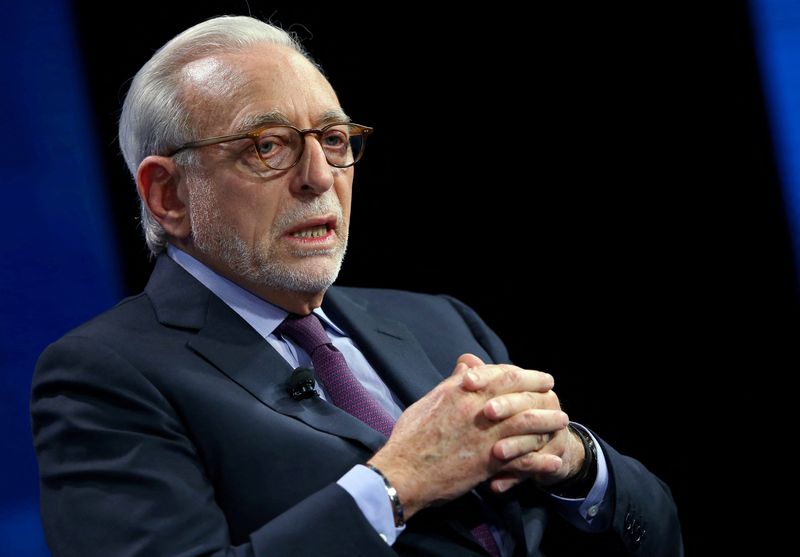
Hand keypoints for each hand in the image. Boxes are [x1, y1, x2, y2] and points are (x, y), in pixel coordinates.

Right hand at [367, 354, 566, 518]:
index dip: (522, 374)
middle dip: (540, 392)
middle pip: (519, 394)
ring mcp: (484, 435)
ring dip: (548, 423)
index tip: (534, 376)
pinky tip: (552, 460)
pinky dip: (539, 460)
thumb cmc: (410, 437)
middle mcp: (476, 409)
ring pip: (526, 424)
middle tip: (554, 393)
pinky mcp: (487, 462)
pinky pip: (522, 459)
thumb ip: (452, 384)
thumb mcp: (429, 402)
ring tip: (562, 423)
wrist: (403, 472)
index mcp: (460, 391)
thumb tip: (468, 366)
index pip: (500, 374)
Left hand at [462, 355, 586, 492]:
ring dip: (514, 445)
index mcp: (530, 385)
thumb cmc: (508, 418)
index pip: (511, 376)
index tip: (466, 381)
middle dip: (507, 406)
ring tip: (495, 452)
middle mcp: (545, 405)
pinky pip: (533, 470)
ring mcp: (551, 433)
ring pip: (533, 437)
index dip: (488, 376)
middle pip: (527, 402)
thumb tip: (465, 361)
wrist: (541, 451)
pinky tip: (495, 486)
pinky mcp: (551, 461)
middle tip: (486, 412)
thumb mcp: (494, 399)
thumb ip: (482, 382)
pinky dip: (513, 479)